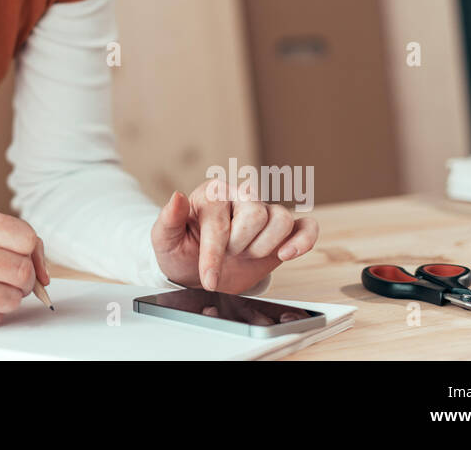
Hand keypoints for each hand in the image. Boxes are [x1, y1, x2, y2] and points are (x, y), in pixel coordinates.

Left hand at [150, 179, 318, 293]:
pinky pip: (305, 226)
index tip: (208, 278)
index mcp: (211, 193)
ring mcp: (264, 212)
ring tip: (246, 254)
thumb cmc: (182, 252)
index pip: (221, 219)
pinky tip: (287, 254)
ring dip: (263, 247)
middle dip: (239, 246)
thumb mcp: (165, 241)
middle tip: (226, 254)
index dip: (214, 254)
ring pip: (281, 219)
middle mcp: (240, 196)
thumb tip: (176, 197)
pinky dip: (303, 240)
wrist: (199, 273)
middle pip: (256, 215)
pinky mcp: (283, 232)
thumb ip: (168, 220)